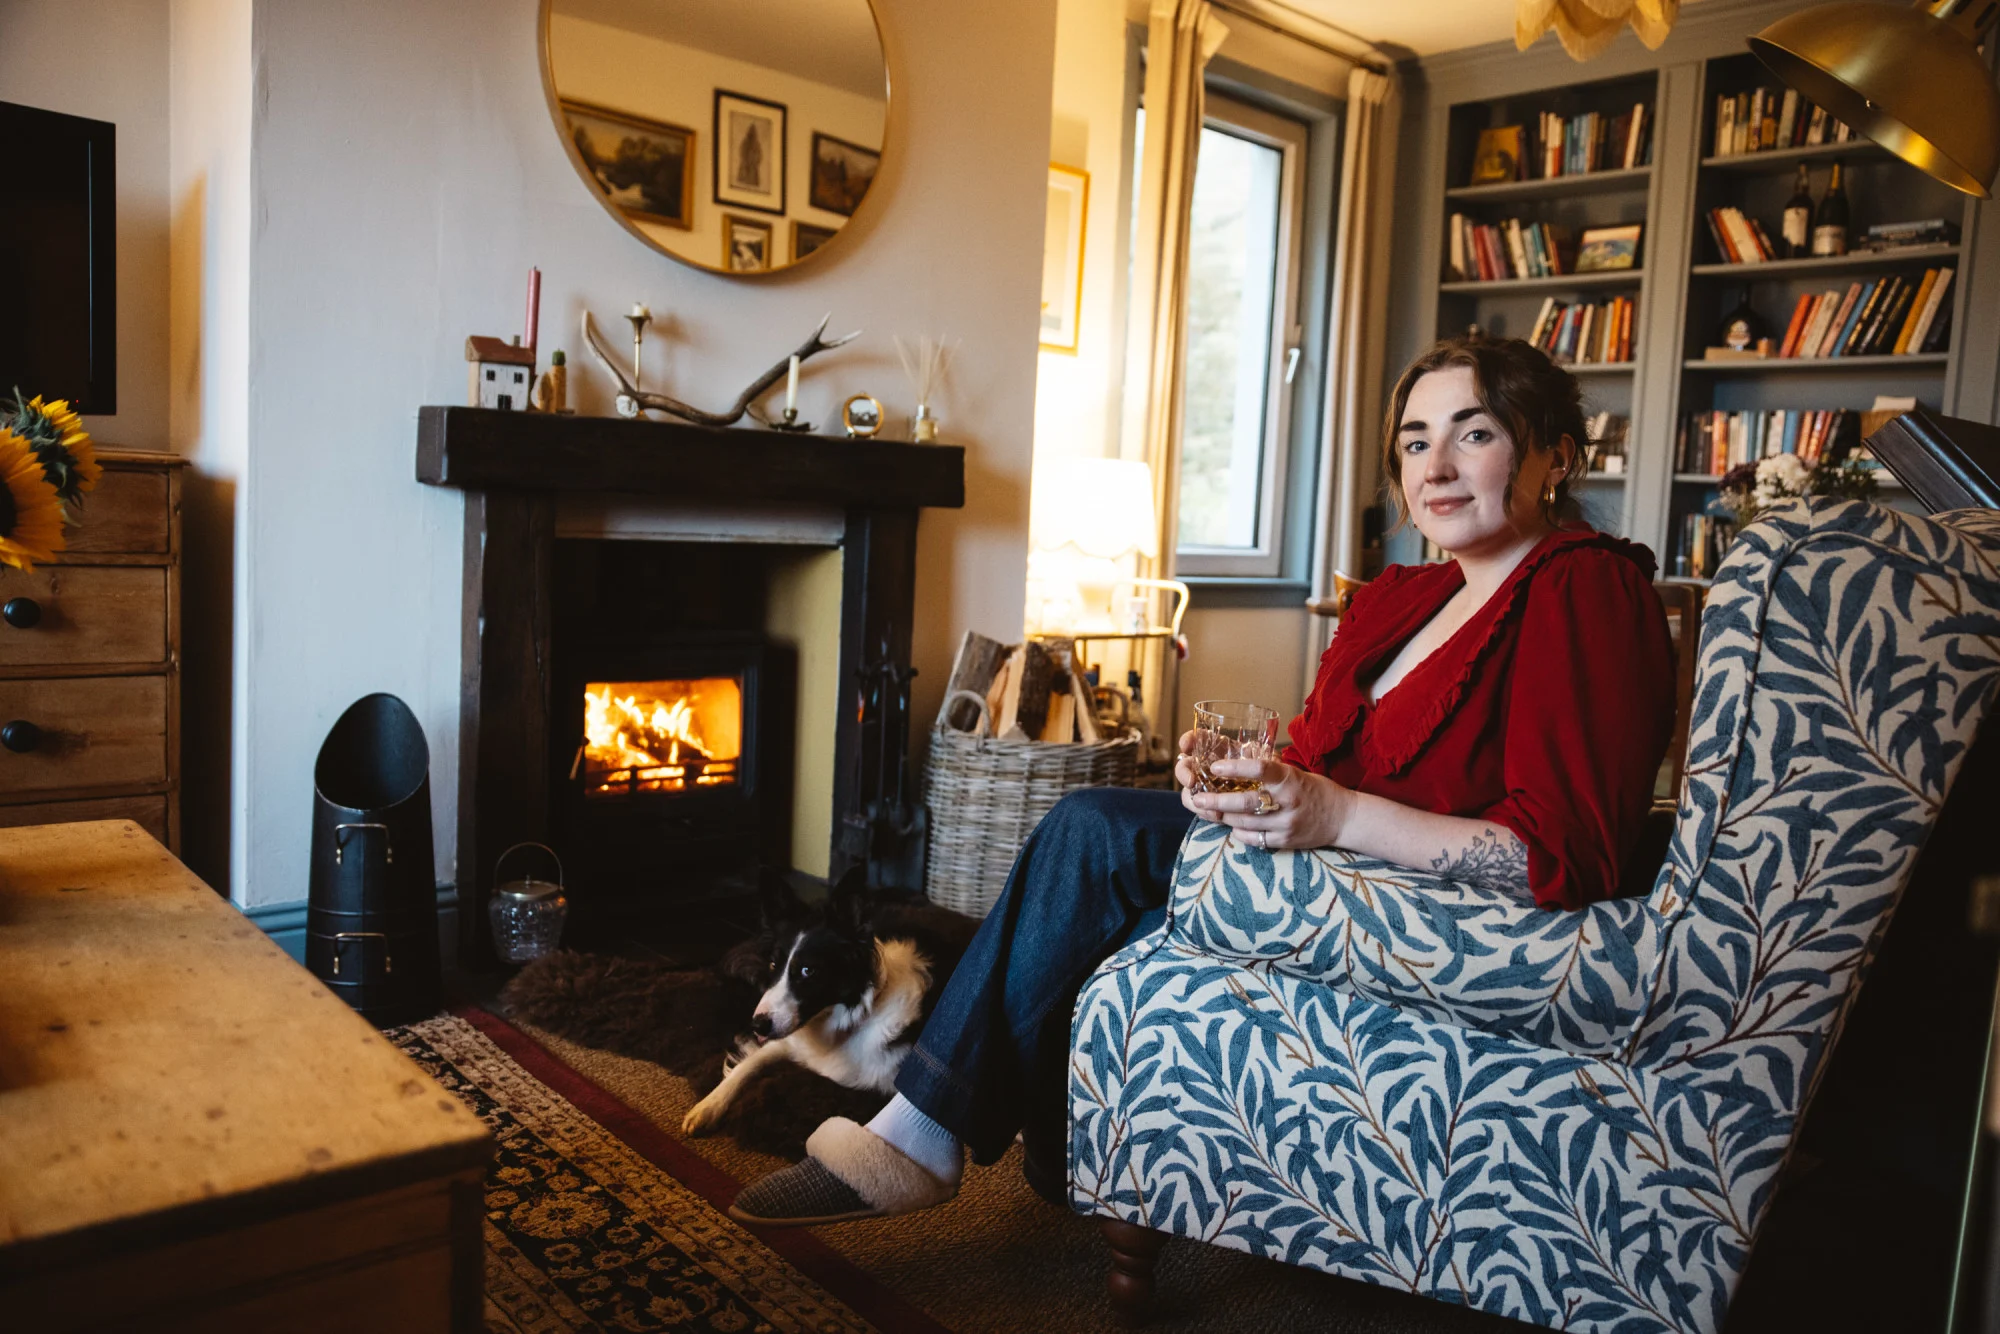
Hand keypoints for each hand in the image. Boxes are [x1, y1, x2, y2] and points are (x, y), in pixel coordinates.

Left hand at [1180, 752, 1352, 851]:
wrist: (1343, 818)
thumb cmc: (1315, 790)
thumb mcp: (1296, 773)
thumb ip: (1271, 768)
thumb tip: (1243, 752)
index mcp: (1290, 779)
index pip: (1261, 769)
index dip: (1236, 768)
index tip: (1216, 767)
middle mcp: (1288, 802)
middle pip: (1246, 803)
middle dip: (1218, 801)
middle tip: (1197, 798)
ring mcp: (1286, 824)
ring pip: (1246, 823)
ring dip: (1224, 817)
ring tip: (1207, 811)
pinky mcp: (1286, 842)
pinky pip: (1255, 840)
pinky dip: (1240, 833)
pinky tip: (1232, 826)